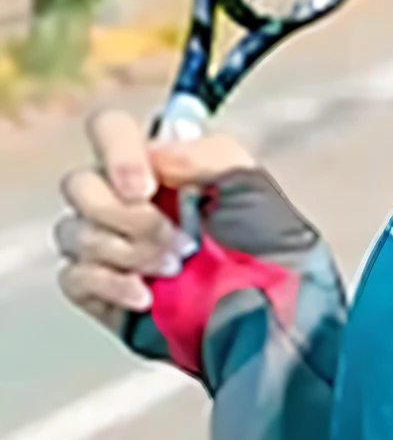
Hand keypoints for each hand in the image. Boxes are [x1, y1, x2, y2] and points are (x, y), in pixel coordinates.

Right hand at [55, 108, 254, 330]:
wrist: (271, 309)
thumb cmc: (267, 240)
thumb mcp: (248, 183)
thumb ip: (203, 154)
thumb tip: (154, 152)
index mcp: (157, 162)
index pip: (108, 130)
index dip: (116, 153)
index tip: (144, 187)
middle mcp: (125, 197)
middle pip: (80, 185)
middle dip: (126, 215)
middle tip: (177, 240)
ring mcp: (109, 243)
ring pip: (74, 232)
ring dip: (125, 251)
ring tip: (174, 268)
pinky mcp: (100, 290)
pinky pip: (74, 277)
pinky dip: (108, 284)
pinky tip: (145, 297)